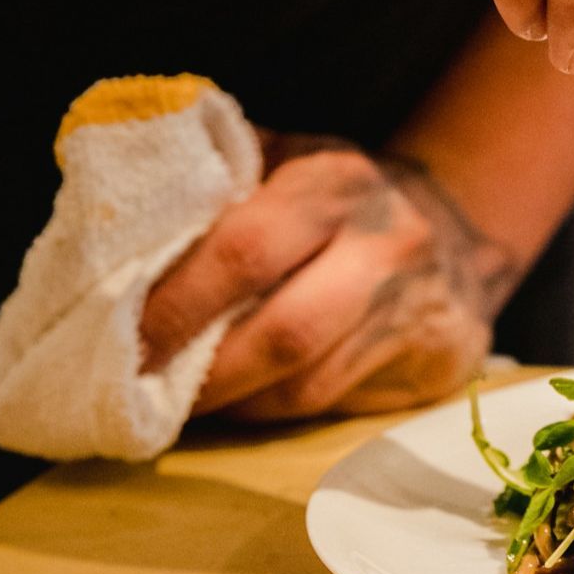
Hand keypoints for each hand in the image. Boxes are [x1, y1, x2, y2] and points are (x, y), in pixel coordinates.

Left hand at [139, 136, 515, 419]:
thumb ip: (216, 182)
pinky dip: (270, 413)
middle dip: (201, 373)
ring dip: (231, 404)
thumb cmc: (341, 200)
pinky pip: (333, 406)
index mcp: (336, 183)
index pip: (247, 250)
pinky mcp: (435, 366)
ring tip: (175, 405)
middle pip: (283, 332)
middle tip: (136, 392)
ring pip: (306, 386)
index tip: (122, 337)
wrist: (461, 232)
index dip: (177, 303)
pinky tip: (237, 403)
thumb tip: (113, 225)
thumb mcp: (287, 160)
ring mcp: (416, 311)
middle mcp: (386, 246)